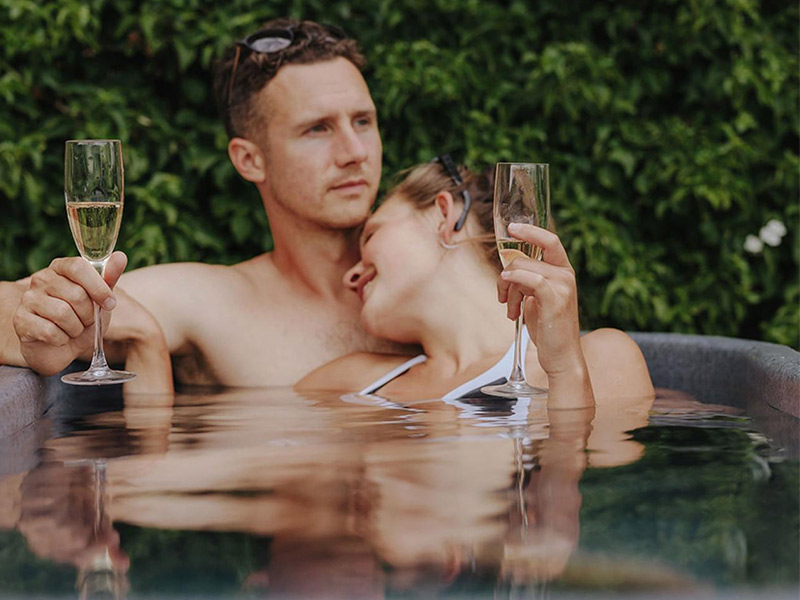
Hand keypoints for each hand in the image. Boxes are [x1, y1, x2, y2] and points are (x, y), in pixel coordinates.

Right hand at [12, 252, 126, 374]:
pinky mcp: (20, 320)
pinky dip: (62, 339)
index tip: (109, 303)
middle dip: (88, 314)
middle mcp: (41, 279)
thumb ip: (109, 278)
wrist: (63, 348)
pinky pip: (49, 331)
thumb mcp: (101, 299)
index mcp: (61, 268)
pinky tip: (59, 338)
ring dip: (76, 328)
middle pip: (75, 293)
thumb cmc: (82, 319)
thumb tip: (120, 256)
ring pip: (62, 313)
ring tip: (73, 329)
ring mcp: (28, 298)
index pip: (78, 266)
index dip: (98, 287)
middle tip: (86, 320)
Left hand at [496, 224, 583, 375]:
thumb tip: (507, 268)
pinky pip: (530, 280)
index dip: (530, 231)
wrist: (561, 355)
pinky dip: (514, 282)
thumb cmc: (548, 328)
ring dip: (508, 289)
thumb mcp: (535, 298)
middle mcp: (566, 275)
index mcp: (563, 271)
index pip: (549, 240)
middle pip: (525, 257)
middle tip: (503, 296)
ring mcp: (563, 286)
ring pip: (522, 268)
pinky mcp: (555, 299)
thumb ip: (526, 281)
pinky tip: (509, 300)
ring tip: (511, 309)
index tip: (512, 228)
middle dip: (506, 275)